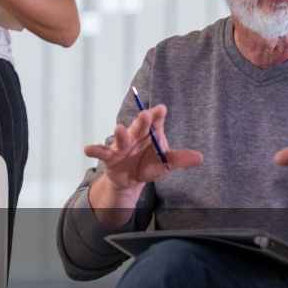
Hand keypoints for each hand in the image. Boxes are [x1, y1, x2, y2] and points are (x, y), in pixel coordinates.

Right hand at [83, 105, 202, 191]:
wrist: (132, 179)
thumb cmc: (151, 164)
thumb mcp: (166, 163)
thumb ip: (180, 159)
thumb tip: (200, 158)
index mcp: (152, 133)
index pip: (157, 121)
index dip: (158, 114)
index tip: (161, 109)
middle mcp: (137, 135)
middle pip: (140, 126)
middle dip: (142, 120)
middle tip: (145, 114)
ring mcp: (122, 144)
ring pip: (121, 137)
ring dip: (120, 134)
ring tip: (119, 128)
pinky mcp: (110, 156)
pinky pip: (101, 152)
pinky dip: (94, 150)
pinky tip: (87, 149)